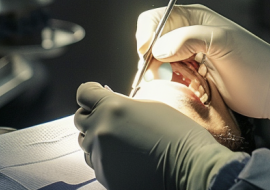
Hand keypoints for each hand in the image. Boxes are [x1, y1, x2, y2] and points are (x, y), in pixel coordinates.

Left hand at [75, 83, 237, 189]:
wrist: (189, 165)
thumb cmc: (176, 132)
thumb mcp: (148, 106)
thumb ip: (122, 104)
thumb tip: (110, 105)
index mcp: (112, 107)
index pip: (84, 93)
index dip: (90, 92)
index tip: (95, 93)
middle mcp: (101, 130)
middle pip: (80, 119)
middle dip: (91, 115)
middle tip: (109, 117)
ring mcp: (102, 156)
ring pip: (86, 144)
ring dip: (97, 138)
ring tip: (121, 140)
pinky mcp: (106, 177)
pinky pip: (96, 163)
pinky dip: (105, 158)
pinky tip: (126, 156)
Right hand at [136, 4, 269, 132]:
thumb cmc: (253, 61)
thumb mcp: (221, 42)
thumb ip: (187, 39)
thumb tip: (157, 49)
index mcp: (193, 18)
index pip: (155, 18)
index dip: (146, 33)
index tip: (147, 52)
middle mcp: (187, 35)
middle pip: (152, 44)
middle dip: (154, 60)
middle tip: (164, 74)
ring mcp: (189, 57)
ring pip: (159, 65)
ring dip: (166, 76)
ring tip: (190, 81)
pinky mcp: (192, 78)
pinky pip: (171, 81)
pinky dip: (176, 87)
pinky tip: (194, 89)